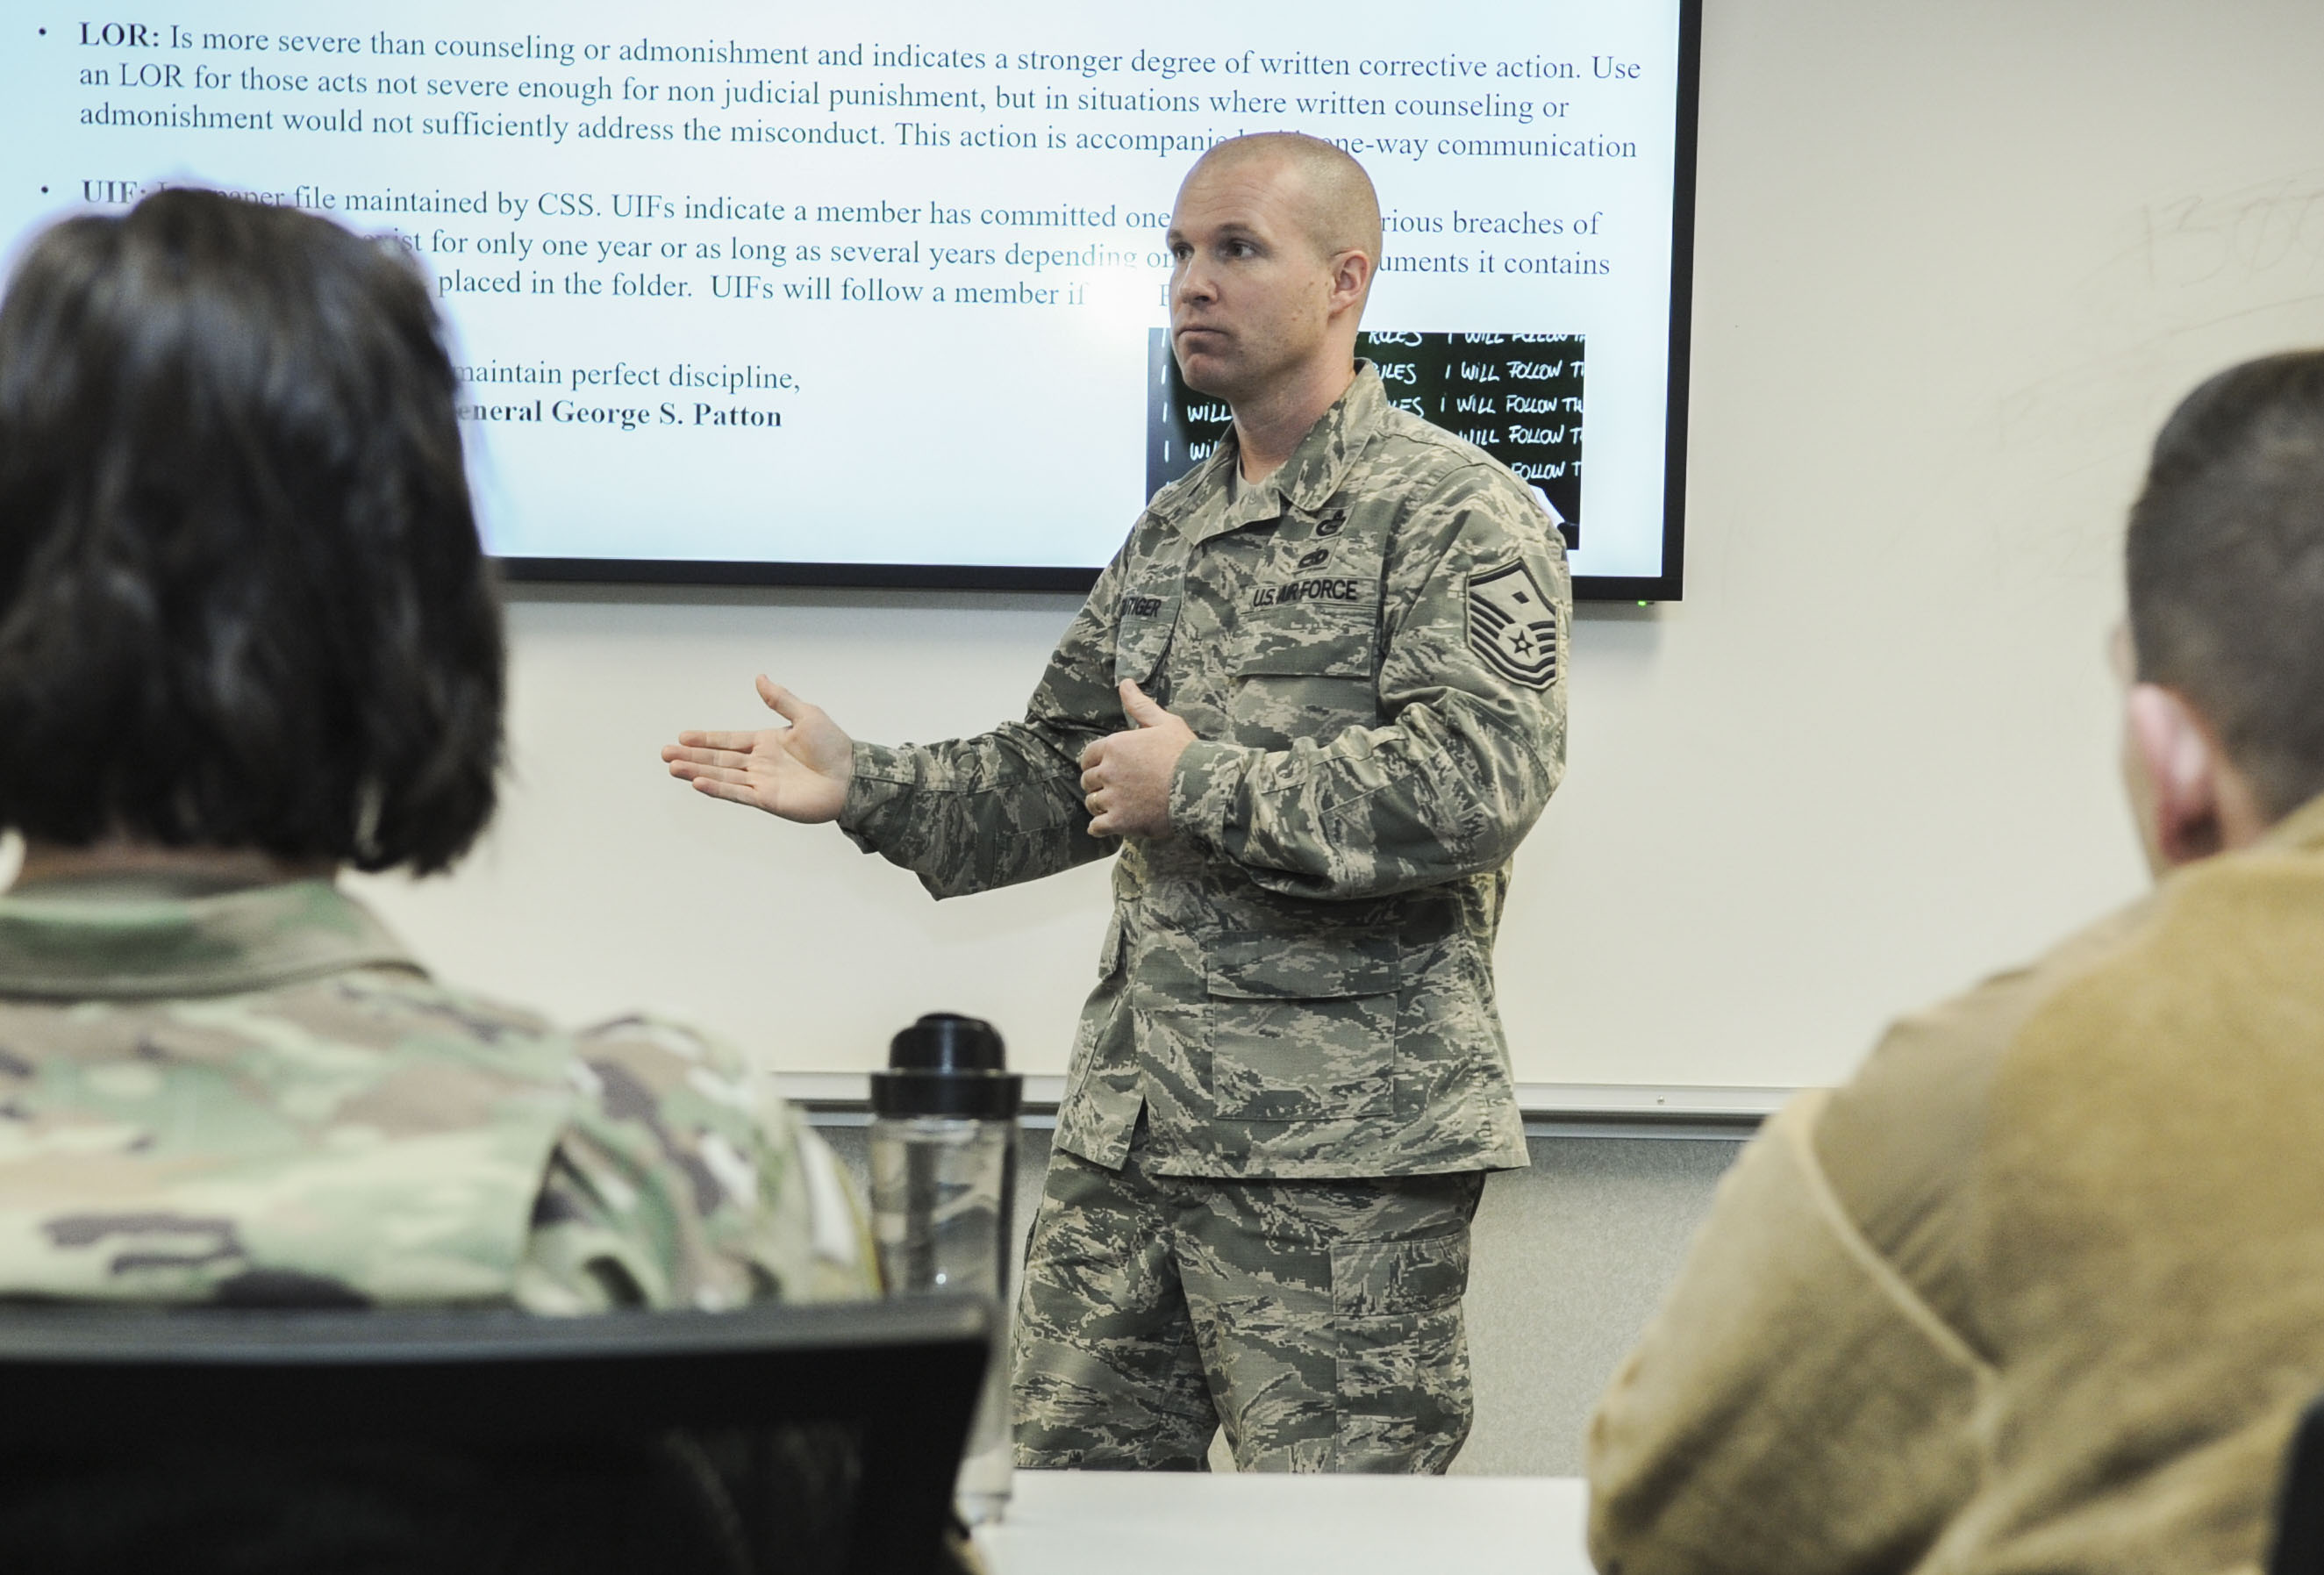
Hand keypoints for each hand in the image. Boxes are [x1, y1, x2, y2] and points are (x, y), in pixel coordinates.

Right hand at [662, 675, 854, 823]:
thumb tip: (759, 677)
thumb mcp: (806, 715)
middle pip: (718, 759)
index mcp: (766, 742)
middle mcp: (760, 763)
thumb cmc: (834, 746)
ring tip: (673, 767)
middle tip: (665, 753)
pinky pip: (738, 793)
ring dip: (697, 771)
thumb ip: (779, 699)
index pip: (728, 740)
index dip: (705, 738)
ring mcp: (762, 782)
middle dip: (692, 756)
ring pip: (722, 776)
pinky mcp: (768, 799)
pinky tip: (698, 782)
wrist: (852, 776)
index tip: (682, 736)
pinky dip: (718, 789)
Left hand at [1079, 681, 1195, 840]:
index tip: (1101, 767)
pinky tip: (1106, 826)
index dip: (1094, 762)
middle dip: (1097, 784)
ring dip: (1099, 805)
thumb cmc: (1185, 753)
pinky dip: (1099, 827)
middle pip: (1088, 780)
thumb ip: (1140, 705)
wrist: (1201, 786)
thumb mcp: (1164, 722)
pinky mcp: (1120, 821)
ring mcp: (1113, 797)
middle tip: (1112, 788)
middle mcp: (1108, 771)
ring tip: (1113, 806)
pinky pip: (1097, 827)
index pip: (1089, 755)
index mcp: (1115, 746)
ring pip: (1092, 803)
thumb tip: (1125, 683)